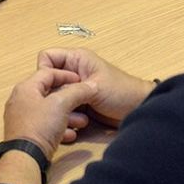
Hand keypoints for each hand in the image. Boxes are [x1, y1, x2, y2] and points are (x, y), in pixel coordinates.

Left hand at [1, 67, 98, 158]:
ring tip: (82, 122)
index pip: (48, 73)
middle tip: (84, 102)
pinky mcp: (26, 133)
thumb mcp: (61, 104)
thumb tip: (91, 85)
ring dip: (68, 115)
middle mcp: (21, 100)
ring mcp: (22, 118)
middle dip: (70, 98)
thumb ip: (77, 92)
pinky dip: (59, 128)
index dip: (67, 75)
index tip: (81, 80)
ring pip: (49, 111)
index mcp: (26, 88)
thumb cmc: (40, 126)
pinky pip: (45, 126)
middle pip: (49, 93)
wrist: (26, 156)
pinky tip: (70, 135)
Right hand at [36, 48, 154, 127]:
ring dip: (60, 109)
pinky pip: (61, 109)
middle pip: (47, 80)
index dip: (45, 72)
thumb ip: (71, 87)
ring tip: (76, 118)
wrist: (138, 111)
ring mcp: (74, 90)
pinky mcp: (77, 105)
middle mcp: (71, 73)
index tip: (53, 87)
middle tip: (63, 106)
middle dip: (52, 96)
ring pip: (53, 97)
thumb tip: (49, 92)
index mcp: (75, 59)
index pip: (46, 58)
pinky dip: (65, 117)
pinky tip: (75, 125)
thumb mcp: (95, 86)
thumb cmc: (122, 92)